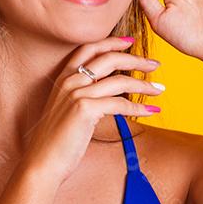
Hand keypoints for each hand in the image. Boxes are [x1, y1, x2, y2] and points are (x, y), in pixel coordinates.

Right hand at [20, 37, 163, 184]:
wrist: (42, 162)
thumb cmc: (57, 141)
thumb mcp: (67, 111)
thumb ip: (84, 97)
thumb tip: (109, 95)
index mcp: (64, 78)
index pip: (90, 49)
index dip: (112, 42)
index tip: (132, 41)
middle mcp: (69, 81)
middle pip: (109, 59)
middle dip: (136, 59)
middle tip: (155, 64)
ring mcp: (76, 94)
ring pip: (119, 81)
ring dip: (143, 85)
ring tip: (159, 90)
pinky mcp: (85, 109)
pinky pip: (120, 104)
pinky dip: (139, 108)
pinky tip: (150, 111)